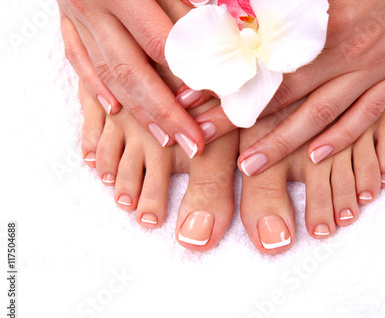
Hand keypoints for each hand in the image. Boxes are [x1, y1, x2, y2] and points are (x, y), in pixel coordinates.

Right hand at [58, 0, 211, 157]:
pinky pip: (78, 59)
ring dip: (138, 110)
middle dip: (167, 112)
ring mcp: (74, 15)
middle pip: (135, 70)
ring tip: (164, 138)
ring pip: (108, 73)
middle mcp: (93, 6)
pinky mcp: (64, 20)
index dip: (192, 76)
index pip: (163, 43)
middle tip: (193, 143)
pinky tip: (114, 109)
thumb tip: (225, 27)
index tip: (216, 103)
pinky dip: (96, 85)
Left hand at [192, 0, 384, 174]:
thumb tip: (240, 12)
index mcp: (323, 21)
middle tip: (202, 139)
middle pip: (281, 94)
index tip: (188, 99)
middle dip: (237, 118)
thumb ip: (280, 2)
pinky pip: (365, 116)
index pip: (261, 59)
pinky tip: (315, 158)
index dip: (223, 81)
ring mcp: (372, 69)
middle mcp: (344, 52)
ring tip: (248, 166)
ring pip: (320, 115)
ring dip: (283, 143)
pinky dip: (340, 139)